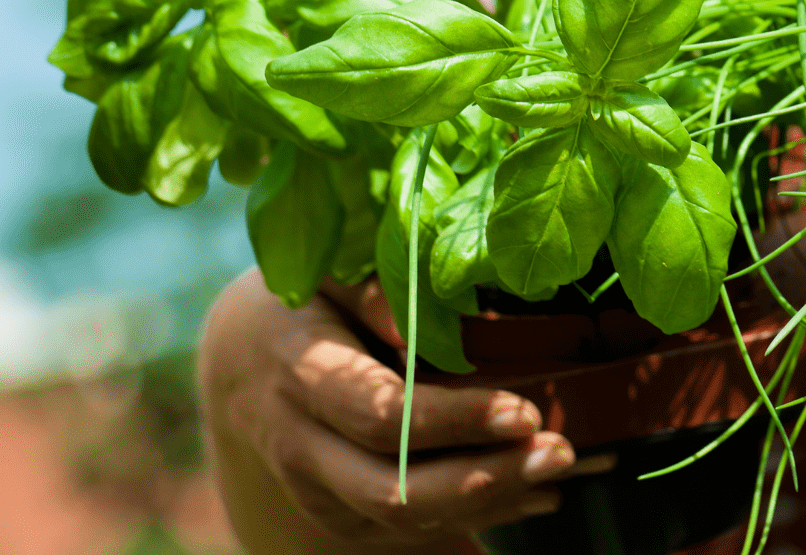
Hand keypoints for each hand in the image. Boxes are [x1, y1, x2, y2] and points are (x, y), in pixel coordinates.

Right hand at [199, 270, 613, 551]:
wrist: (245, 358)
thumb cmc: (310, 301)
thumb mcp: (333, 276)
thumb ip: (377, 292)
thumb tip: (421, 325)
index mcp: (303, 375)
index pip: (382, 415)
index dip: (455, 421)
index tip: (524, 411)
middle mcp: (301, 445)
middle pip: (391, 488)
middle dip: (483, 479)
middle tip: (559, 450)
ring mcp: (315, 489)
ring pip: (401, 519)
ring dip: (489, 502)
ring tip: (560, 469)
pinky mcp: (335, 513)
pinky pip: (406, 530)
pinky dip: (474, 515)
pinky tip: (533, 493)